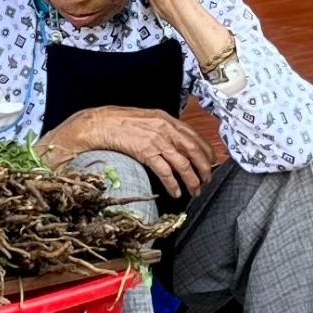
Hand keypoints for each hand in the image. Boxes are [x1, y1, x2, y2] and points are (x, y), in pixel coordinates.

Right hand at [42, 103, 216, 198]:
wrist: (100, 123)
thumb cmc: (121, 122)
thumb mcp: (147, 120)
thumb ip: (163, 129)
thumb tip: (177, 144)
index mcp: (167, 119)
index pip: (194, 136)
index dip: (206, 151)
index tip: (212, 162)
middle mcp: (165, 128)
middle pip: (193, 150)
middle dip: (204, 168)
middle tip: (208, 180)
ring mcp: (156, 140)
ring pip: (183, 163)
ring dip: (192, 180)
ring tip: (195, 191)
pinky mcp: (146, 152)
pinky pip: (165, 171)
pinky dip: (173, 184)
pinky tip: (176, 192)